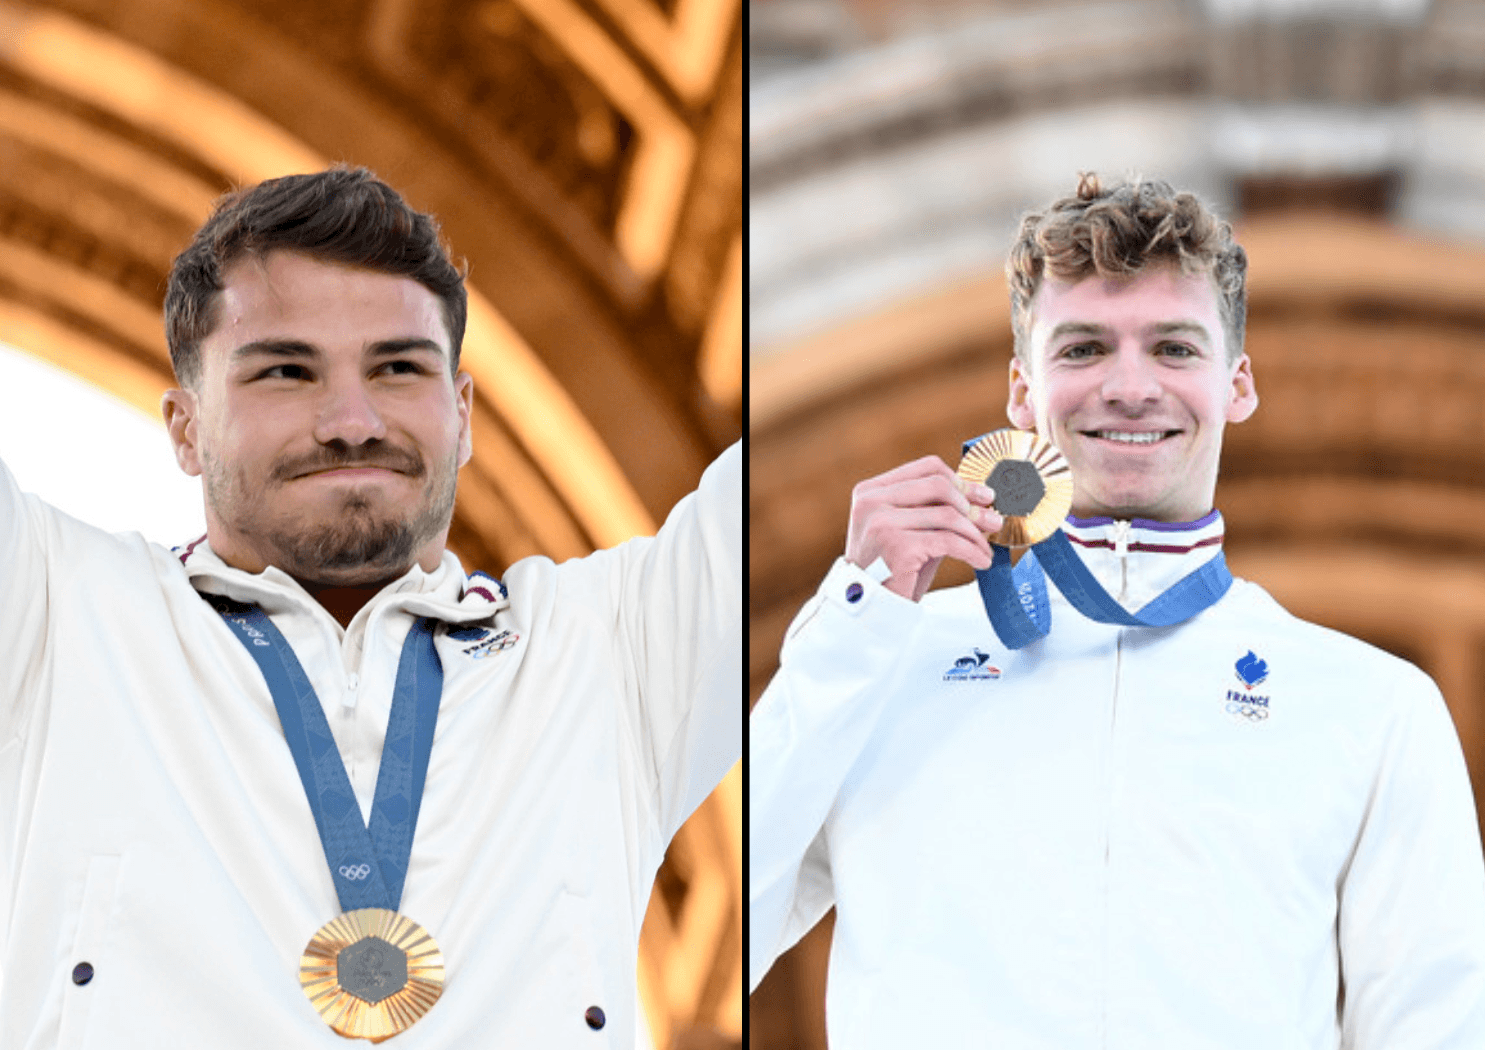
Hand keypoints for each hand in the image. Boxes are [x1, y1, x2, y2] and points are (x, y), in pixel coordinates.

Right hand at [844, 456, 1003, 601]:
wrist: (871, 607)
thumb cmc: (893, 570)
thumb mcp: (912, 532)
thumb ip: (935, 512)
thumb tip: (981, 500)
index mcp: (872, 491)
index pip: (926, 467)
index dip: (960, 480)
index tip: (982, 496)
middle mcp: (872, 501)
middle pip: (938, 486)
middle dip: (972, 505)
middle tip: (993, 521)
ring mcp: (882, 522)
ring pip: (947, 514)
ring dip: (975, 532)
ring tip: (985, 547)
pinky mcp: (897, 545)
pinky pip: (948, 541)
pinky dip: (971, 550)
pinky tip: (980, 560)